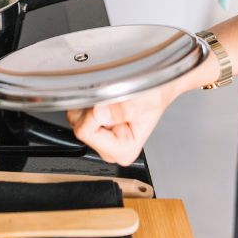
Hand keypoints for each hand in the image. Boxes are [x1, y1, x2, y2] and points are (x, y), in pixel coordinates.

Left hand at [66, 82, 180, 165]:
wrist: (161, 87)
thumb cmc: (157, 95)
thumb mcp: (145, 100)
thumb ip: (123, 109)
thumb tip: (99, 114)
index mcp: (123, 151)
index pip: (87, 133)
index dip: (94, 112)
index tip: (110, 102)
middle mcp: (110, 149)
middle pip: (79, 126)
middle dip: (91, 108)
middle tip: (112, 98)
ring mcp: (101, 140)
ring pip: (76, 119)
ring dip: (89, 103)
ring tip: (111, 98)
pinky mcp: (96, 128)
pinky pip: (78, 113)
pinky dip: (88, 101)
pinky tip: (106, 98)